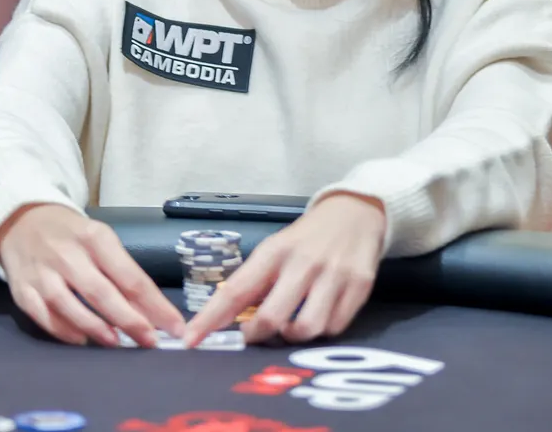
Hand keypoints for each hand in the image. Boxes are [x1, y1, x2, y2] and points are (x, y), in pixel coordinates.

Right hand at [0, 204, 185, 347]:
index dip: (154, 304)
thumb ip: (123, 273)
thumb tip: (152, 313)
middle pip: (100, 291)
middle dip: (128, 320)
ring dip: (94, 327)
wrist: (22, 221)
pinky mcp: (21, 289)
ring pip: (67, 304)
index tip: (174, 326)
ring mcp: (41, 272)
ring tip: (116, 342)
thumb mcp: (101, 241)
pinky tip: (81, 339)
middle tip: (149, 341)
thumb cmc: (73, 236)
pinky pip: (42, 314)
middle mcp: (66, 253)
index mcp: (94, 237)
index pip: (129, 275)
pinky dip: (62, 330)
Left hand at [183, 193, 385, 346]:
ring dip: (293, 336)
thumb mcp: (276, 248)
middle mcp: (303, 262)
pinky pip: (335, 328)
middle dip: (257, 335)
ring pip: (306, 328)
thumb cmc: (307, 238)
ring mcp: (334, 275)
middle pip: (271, 317)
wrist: (356, 212)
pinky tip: (318, 314)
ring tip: (291, 324)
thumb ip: (255, 281)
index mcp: (274, 251)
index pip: (236, 290)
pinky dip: (322, 330)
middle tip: (253, 334)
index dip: (211, 318)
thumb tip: (226, 318)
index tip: (192, 339)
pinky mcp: (359, 286)